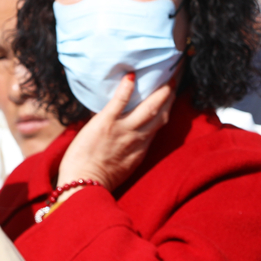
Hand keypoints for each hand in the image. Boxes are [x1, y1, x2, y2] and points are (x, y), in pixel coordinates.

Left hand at [57, 72, 174, 191]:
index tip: (173, 93)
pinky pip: (119, 103)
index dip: (169, 106)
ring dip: (159, 91)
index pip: (160, 123)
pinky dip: (126, 89)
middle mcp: (138, 137)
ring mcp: (123, 130)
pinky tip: (131, 76)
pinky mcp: (106, 123)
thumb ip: (131, 147)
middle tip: (175, 76)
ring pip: (149, 108)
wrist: (84, 186)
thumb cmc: (100, 179)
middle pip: (161, 113)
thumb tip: (130, 134)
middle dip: (170, 94)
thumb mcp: (125, 164)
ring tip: (165, 75)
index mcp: (142, 147)